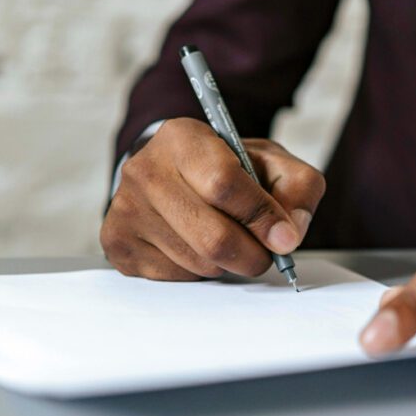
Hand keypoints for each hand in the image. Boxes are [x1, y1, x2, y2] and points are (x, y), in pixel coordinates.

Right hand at [101, 118, 325, 279]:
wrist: (176, 172)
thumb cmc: (230, 167)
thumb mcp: (273, 163)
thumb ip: (298, 189)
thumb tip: (288, 237)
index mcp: (183, 138)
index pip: (224, 184)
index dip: (261, 217)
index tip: (284, 238)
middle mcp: (144, 170)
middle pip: (212, 236)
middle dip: (253, 255)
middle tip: (267, 254)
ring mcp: (125, 208)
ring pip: (198, 262)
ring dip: (229, 264)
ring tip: (231, 240)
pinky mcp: (117, 243)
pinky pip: (176, 277)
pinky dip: (201, 272)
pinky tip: (199, 246)